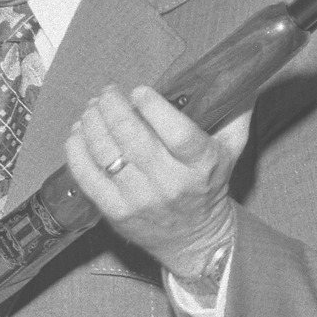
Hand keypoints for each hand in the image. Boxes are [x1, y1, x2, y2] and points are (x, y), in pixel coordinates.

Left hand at [63, 84, 249, 282]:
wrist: (195, 239)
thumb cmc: (209, 185)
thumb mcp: (232, 149)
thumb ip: (235, 112)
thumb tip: (239, 77)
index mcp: (202, 164)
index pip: (178, 133)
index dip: (154, 107)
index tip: (140, 91)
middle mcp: (171, 184)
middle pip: (134, 139)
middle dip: (114, 107)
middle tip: (108, 93)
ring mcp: (140, 200)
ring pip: (107, 154)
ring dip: (93, 123)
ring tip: (92, 108)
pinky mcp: (115, 213)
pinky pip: (88, 177)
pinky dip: (77, 150)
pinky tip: (79, 132)